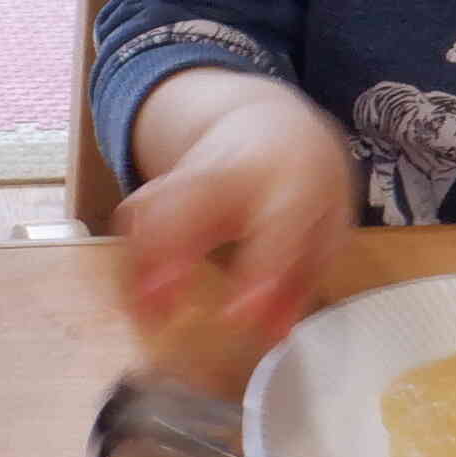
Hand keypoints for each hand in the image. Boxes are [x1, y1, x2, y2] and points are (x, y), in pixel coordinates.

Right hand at [116, 74, 355, 338]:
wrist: (271, 122)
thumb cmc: (306, 185)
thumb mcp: (326, 226)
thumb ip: (300, 280)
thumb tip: (271, 333)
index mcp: (292, 181)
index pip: (276, 224)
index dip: (256, 272)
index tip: (233, 319)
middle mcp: (237, 169)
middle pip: (190, 200)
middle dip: (165, 255)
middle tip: (156, 317)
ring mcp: (194, 170)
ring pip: (152, 205)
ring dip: (138, 264)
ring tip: (142, 316)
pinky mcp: (165, 179)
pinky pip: (136, 212)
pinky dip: (129, 256)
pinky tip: (135, 295)